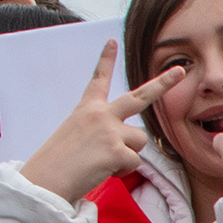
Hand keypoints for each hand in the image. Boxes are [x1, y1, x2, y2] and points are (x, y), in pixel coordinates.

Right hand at [18, 40, 185, 205]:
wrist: (43, 181)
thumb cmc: (56, 164)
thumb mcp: (75, 136)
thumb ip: (100, 132)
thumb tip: (123, 147)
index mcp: (86, 110)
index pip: (97, 80)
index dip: (105, 60)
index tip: (112, 40)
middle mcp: (99, 115)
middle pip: (139, 96)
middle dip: (162, 83)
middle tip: (179, 71)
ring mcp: (109, 130)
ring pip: (140, 140)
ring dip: (128, 154)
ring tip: (102, 161)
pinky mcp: (116, 150)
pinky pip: (134, 162)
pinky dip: (121, 171)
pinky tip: (101, 171)